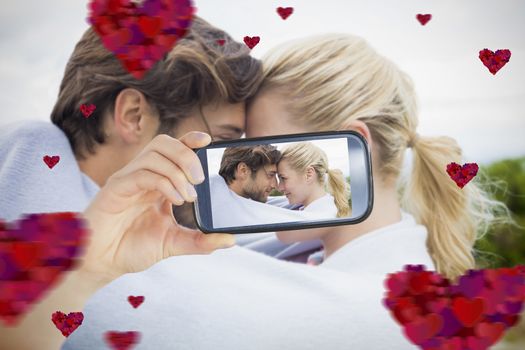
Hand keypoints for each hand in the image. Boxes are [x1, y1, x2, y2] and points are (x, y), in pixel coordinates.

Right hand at [80, 132, 234, 279]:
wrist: (102, 263)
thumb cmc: (132, 248)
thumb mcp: (174, 243)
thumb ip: (201, 241)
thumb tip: (231, 240)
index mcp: (157, 182)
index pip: (174, 149)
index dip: (190, 140)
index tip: (208, 141)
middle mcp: (142, 175)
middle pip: (164, 143)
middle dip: (187, 154)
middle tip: (200, 178)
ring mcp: (128, 180)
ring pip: (153, 154)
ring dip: (177, 171)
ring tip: (188, 195)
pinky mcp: (116, 189)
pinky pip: (142, 173)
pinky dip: (163, 183)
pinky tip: (175, 199)